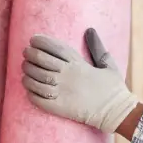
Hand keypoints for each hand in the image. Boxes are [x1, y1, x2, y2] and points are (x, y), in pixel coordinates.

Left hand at [22, 29, 140, 133]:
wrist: (116, 112)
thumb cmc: (113, 88)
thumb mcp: (108, 64)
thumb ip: (97, 47)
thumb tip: (90, 30)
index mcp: (78, 64)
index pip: (54, 47)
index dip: (41, 41)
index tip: (33, 40)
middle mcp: (67, 76)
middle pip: (41, 60)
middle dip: (30, 54)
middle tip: (26, 54)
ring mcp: (62, 92)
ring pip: (36, 78)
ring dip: (27, 72)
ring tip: (25, 70)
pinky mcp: (59, 107)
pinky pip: (38, 98)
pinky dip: (30, 92)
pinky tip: (28, 88)